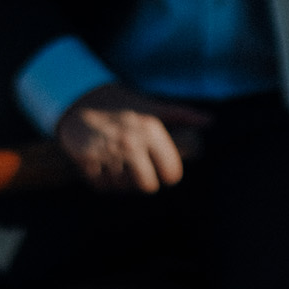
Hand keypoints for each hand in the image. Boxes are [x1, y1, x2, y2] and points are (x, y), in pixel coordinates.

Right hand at [56, 83, 211, 193]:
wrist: (78, 99)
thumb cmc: (121, 105)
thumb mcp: (150, 106)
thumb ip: (181, 114)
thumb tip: (210, 121)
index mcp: (150, 129)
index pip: (171, 173)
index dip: (169, 175)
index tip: (164, 171)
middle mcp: (130, 141)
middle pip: (148, 187)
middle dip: (146, 181)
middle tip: (140, 170)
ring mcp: (108, 153)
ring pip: (125, 188)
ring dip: (123, 181)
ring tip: (119, 163)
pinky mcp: (87, 161)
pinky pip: (103, 187)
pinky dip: (104, 181)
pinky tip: (104, 165)